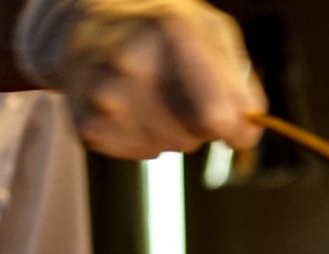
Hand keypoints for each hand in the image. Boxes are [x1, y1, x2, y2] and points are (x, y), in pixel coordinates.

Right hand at [15, 0, 265, 158]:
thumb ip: (240, 80)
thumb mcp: (211, 31)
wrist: (81, 26)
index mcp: (171, 30)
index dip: (236, 129)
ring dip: (170, 131)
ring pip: (167, 147)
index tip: (237, 127)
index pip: (219, 116)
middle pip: (193, 138)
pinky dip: (143, 138)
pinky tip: (131, 107)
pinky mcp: (86, 125)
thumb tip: (247, 132)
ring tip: (153, 96)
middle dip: (198, 124)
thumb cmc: (161, 30)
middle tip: (179, 90)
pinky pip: (141, 152)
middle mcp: (131, 62)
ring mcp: (104, 96)